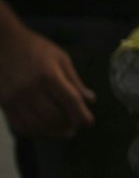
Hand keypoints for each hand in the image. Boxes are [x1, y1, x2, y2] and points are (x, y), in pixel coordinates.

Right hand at [0, 25, 95, 139]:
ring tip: (63, 132)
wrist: (3, 45)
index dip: (81, 115)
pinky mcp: (4, 104)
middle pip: (53, 117)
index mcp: (49, 76)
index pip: (69, 100)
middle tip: (75, 128)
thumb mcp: (61, 58)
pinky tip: (43, 130)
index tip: (89, 123)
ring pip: (36, 125)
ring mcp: (15, 99)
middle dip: (67, 126)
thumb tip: (90, 100)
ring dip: (52, 132)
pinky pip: (19, 125)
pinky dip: (34, 132)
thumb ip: (75, 81)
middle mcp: (31, 90)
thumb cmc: (36, 48)